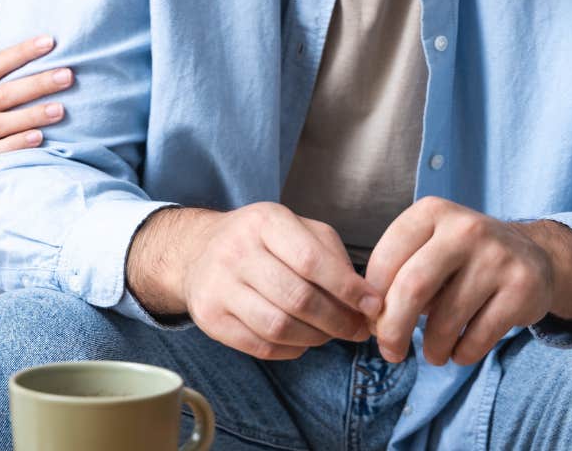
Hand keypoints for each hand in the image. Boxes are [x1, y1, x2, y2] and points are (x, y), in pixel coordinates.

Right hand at [131, 204, 375, 360]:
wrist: (199, 249)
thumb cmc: (261, 240)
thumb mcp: (297, 228)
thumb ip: (333, 256)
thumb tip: (366, 299)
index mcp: (264, 221)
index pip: (312, 260)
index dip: (348, 288)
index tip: (372, 306)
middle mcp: (236, 250)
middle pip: (298, 298)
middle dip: (338, 320)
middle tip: (357, 329)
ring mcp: (218, 285)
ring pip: (279, 327)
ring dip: (315, 338)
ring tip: (330, 335)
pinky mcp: (209, 317)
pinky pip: (260, 347)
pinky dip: (291, 350)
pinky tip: (301, 340)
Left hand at [363, 197, 571, 366]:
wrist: (533, 255)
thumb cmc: (463, 258)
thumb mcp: (428, 248)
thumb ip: (398, 274)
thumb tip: (374, 321)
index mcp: (432, 212)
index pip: (386, 259)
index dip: (372, 299)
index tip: (372, 321)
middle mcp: (465, 228)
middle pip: (413, 288)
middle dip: (393, 329)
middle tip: (390, 351)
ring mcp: (497, 257)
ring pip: (446, 319)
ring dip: (432, 348)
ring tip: (432, 354)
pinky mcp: (522, 288)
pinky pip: (478, 336)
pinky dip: (462, 353)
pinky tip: (459, 352)